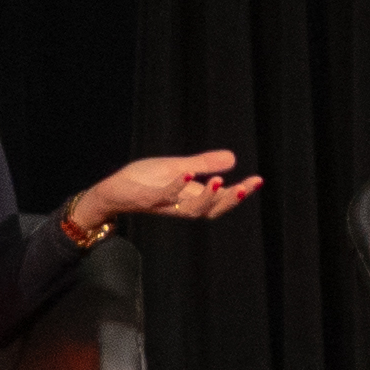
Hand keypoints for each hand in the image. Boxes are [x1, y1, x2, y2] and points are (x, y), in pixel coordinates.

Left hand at [81, 151, 266, 228]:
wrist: (112, 191)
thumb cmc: (144, 181)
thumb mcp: (178, 167)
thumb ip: (204, 164)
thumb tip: (233, 158)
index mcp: (190, 199)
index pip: (220, 201)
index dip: (240, 194)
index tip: (258, 181)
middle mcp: (180, 206)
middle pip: (211, 211)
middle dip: (229, 200)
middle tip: (245, 187)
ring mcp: (164, 204)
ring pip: (191, 209)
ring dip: (206, 197)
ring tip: (220, 182)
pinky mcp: (146, 199)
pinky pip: (163, 196)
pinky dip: (177, 186)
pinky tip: (187, 172)